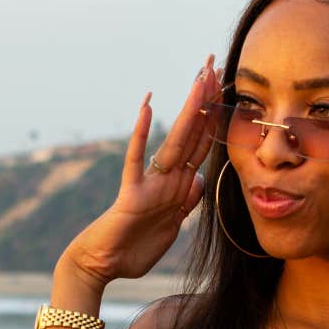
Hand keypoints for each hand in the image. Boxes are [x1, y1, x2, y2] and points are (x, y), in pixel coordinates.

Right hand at [60, 54, 222, 287]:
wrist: (103, 266)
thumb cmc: (135, 247)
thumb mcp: (172, 224)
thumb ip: (187, 201)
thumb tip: (201, 180)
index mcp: (180, 185)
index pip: (202, 143)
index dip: (216, 116)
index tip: (225, 86)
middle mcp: (167, 178)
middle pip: (192, 132)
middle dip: (205, 99)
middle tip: (214, 62)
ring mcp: (149, 183)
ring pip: (174, 140)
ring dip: (189, 109)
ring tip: (199, 76)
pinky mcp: (130, 194)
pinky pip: (136, 159)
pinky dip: (141, 134)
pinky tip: (148, 107)